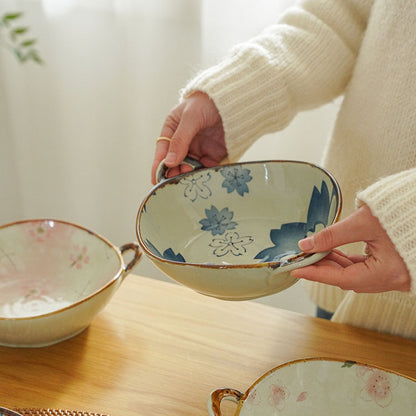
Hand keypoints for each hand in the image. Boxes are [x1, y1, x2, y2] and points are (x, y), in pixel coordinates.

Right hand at [151, 92, 226, 183]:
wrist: (233, 100)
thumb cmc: (207, 102)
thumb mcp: (190, 118)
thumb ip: (180, 139)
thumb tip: (169, 162)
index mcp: (173, 129)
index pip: (163, 150)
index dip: (158, 166)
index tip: (155, 180)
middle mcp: (184, 142)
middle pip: (175, 162)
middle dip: (174, 172)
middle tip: (175, 180)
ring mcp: (198, 149)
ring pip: (189, 168)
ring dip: (188, 175)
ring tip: (188, 179)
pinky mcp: (212, 155)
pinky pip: (205, 169)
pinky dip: (203, 174)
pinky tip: (202, 178)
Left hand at [291, 205, 410, 292]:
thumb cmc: (399, 213)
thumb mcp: (362, 223)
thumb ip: (332, 236)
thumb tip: (306, 245)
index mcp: (387, 273)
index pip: (342, 279)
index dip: (316, 274)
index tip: (295, 270)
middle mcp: (392, 280)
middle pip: (347, 279)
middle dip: (323, 268)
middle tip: (302, 258)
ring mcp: (393, 275)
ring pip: (354, 275)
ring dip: (333, 264)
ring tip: (314, 253)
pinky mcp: (391, 267)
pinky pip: (363, 269)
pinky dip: (346, 262)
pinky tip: (332, 252)